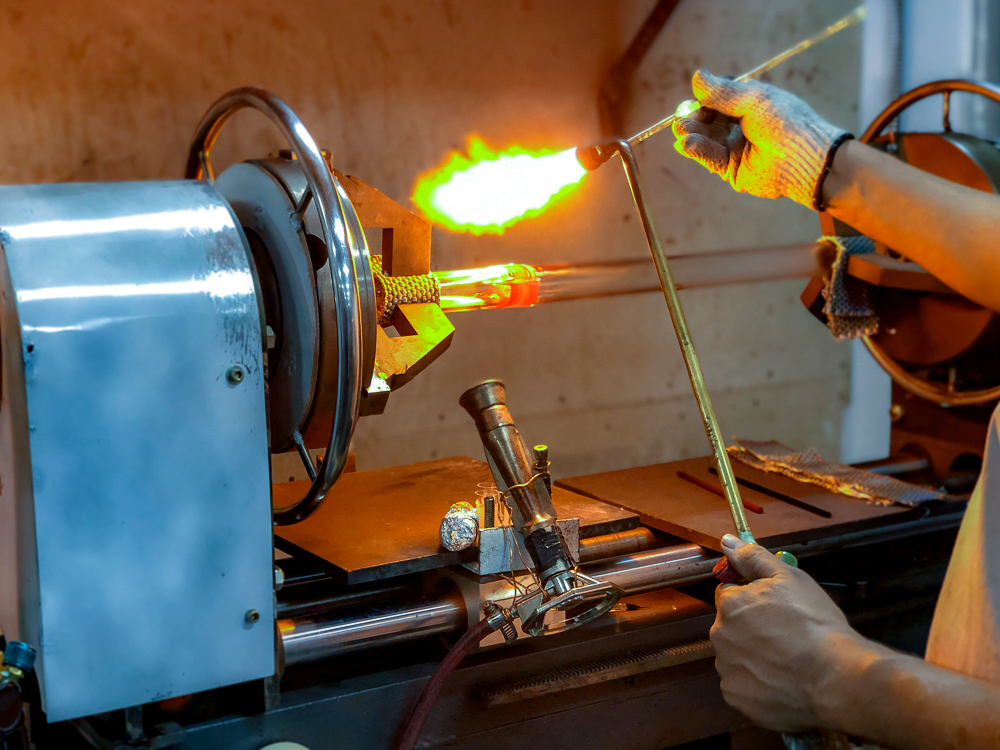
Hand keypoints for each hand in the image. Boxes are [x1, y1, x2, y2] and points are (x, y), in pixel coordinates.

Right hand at [672, 70, 850, 209]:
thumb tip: (697, 76)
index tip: (695, 98)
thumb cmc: (784, 122)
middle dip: (692, 118)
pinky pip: (709, 158)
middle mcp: (740, 125)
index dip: (704, 99)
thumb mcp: (753, 100)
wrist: (802, 158)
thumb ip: (723, 92)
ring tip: (681, 130)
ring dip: (690, 134)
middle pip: (707, 120)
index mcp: (749, 105)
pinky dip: (696, 150)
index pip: (717, 99)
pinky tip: (686, 144)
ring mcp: (735, 148)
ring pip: (704, 139)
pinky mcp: (731, 170)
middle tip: (681, 118)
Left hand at [711, 534, 877, 732]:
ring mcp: (726, 669)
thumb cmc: (815, 623)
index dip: (752, 600)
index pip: (730, 595)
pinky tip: (782, 683)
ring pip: (736, 657)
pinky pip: (742, 686)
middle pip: (730, 627)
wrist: (836, 677)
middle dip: (751, 629)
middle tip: (786, 636)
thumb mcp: (789, 578)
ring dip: (753, 657)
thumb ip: (754, 558)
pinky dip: (757, 685)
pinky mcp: (736, 698)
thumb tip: (727, 541)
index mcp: (730, 605)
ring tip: (788, 661)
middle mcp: (719, 636)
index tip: (774, 609)